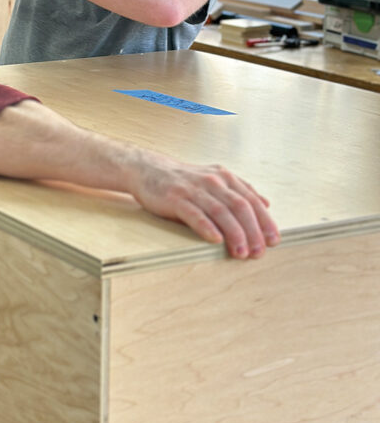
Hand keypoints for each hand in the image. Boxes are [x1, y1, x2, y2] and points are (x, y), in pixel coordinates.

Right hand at [126, 148, 279, 258]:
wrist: (148, 169)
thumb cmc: (184, 180)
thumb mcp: (215, 179)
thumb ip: (240, 190)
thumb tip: (266, 203)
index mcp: (225, 178)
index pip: (251, 201)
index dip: (265, 221)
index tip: (274, 241)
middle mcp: (212, 181)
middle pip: (240, 207)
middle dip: (253, 231)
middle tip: (259, 252)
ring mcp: (194, 189)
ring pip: (221, 212)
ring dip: (234, 234)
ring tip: (241, 253)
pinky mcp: (175, 198)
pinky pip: (194, 214)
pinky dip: (207, 227)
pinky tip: (216, 240)